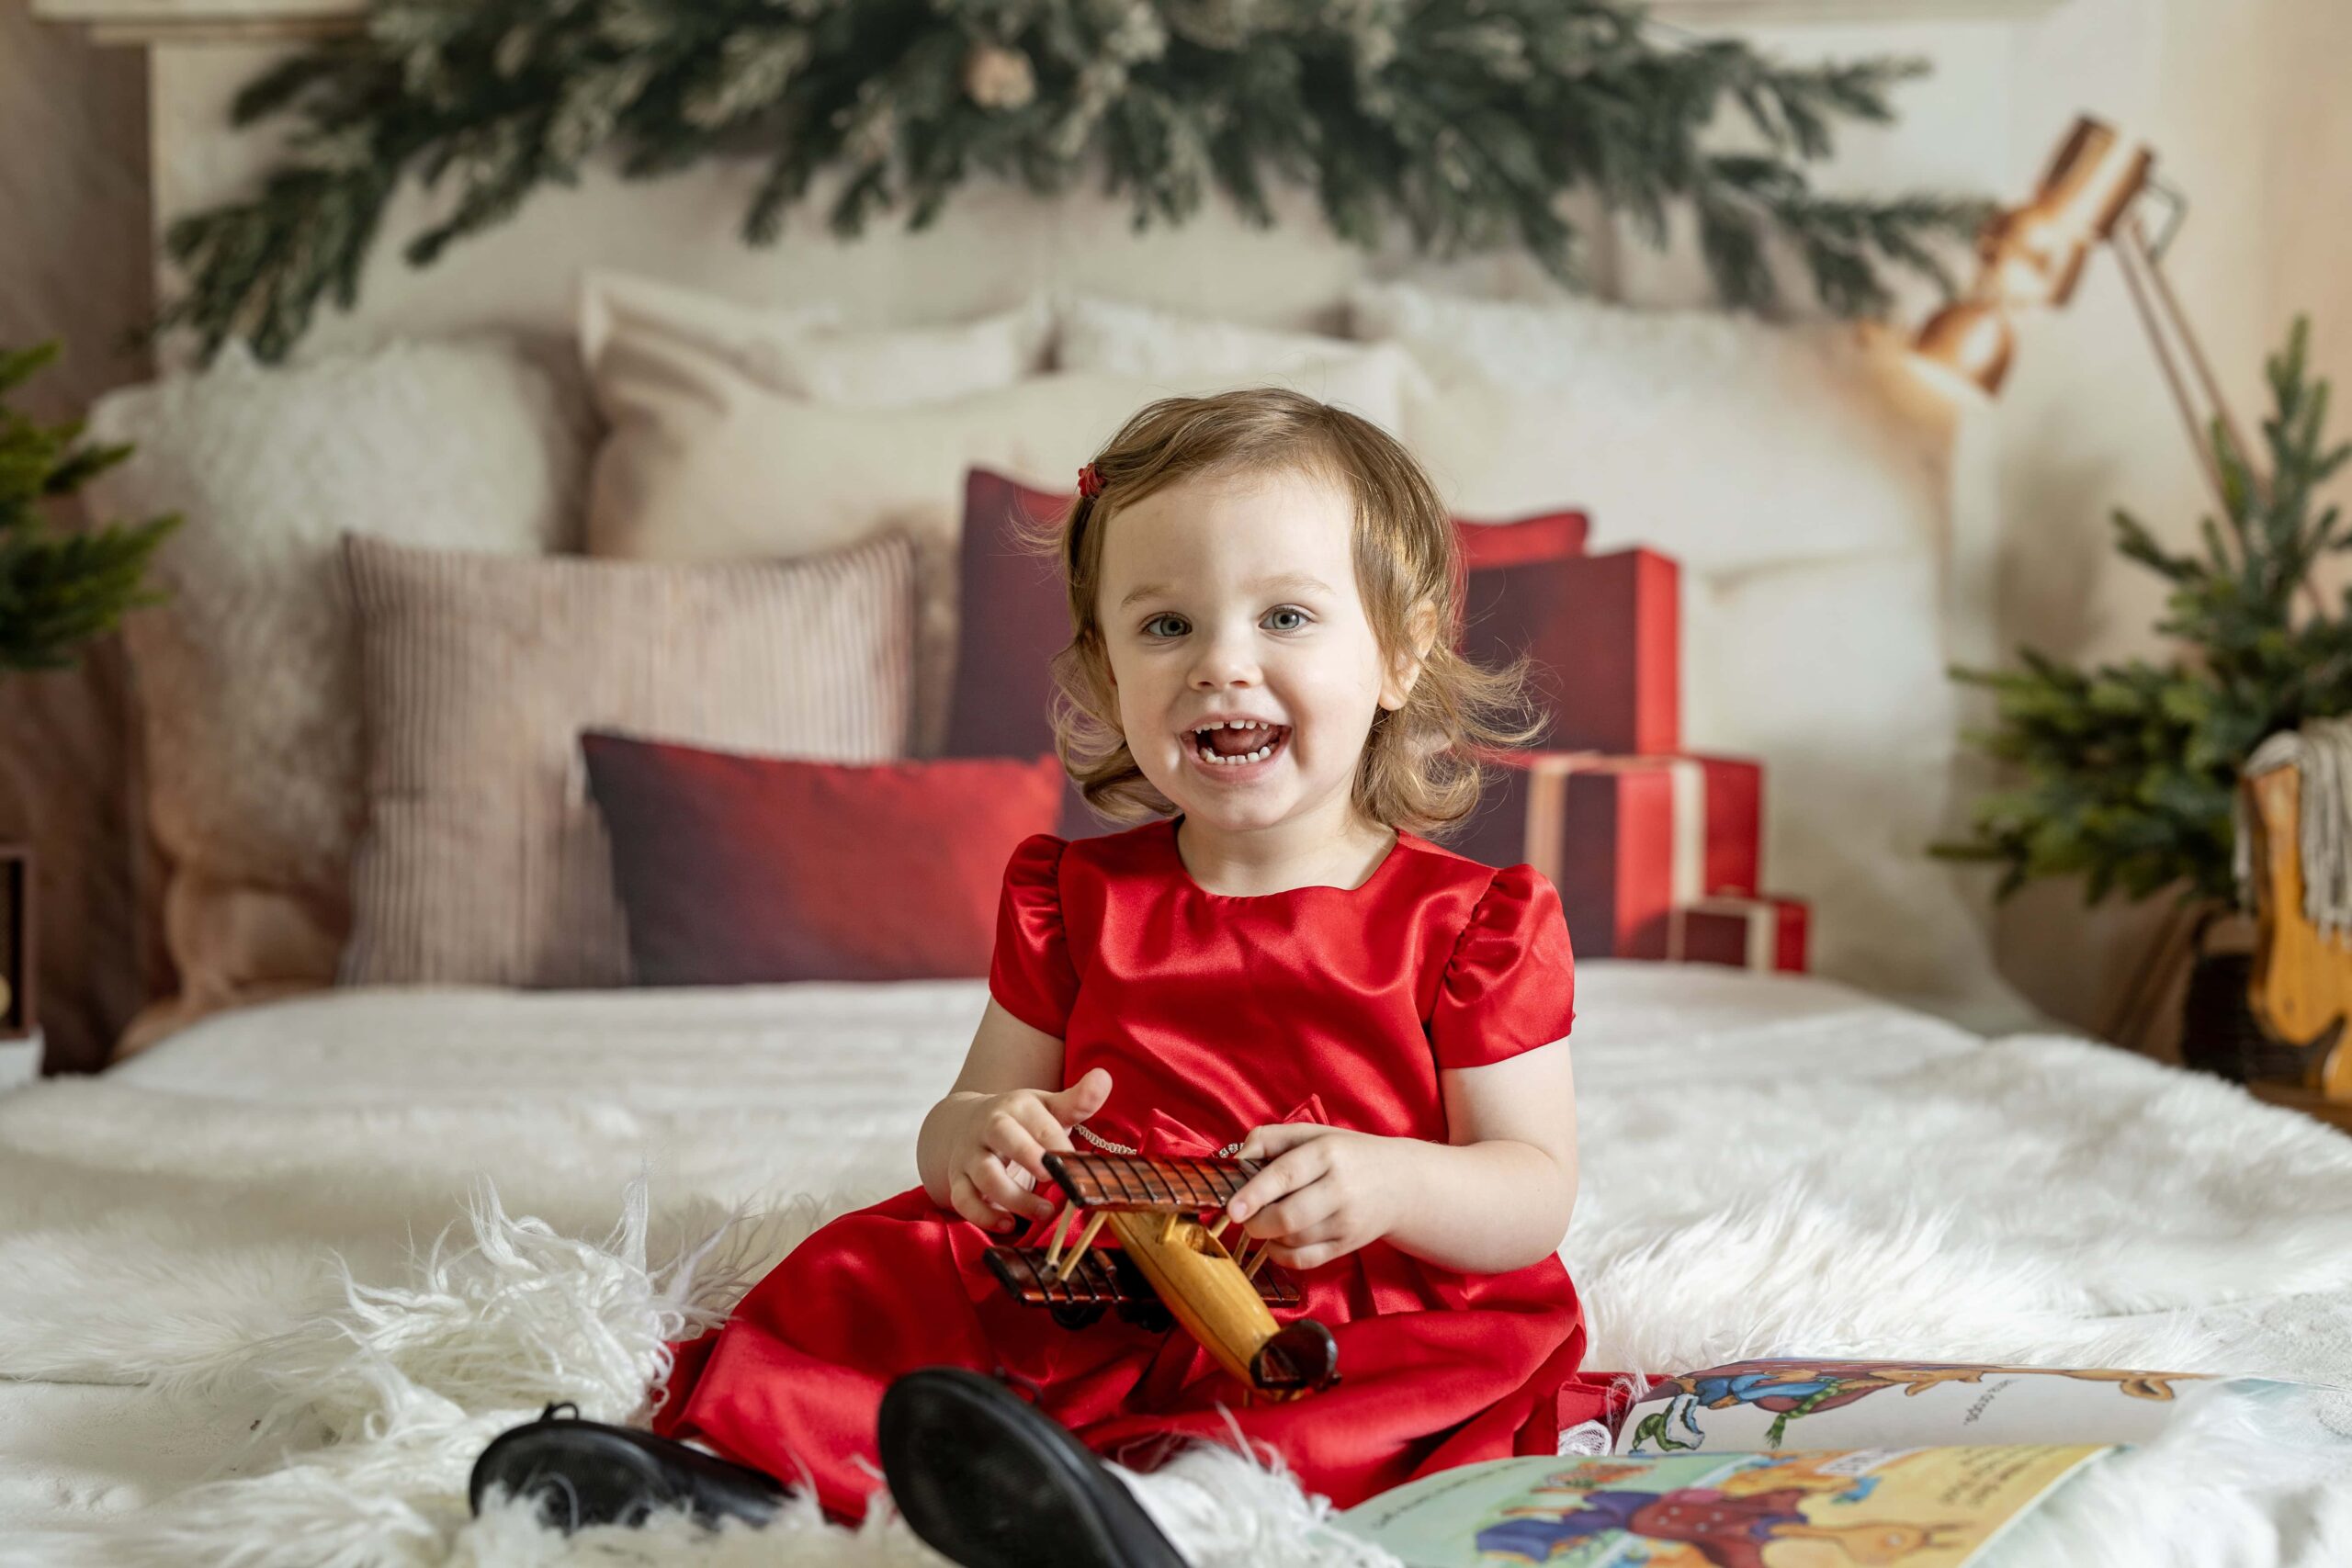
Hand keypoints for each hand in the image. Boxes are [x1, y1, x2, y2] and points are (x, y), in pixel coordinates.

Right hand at [944, 1068, 1112, 1234]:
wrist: (965, 1124)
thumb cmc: (1020, 1122)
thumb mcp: (1047, 1108)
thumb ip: (1077, 1100)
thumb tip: (1104, 1076)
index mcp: (1016, 1107)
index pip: (1038, 1122)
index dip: (1058, 1143)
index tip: (1080, 1164)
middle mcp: (990, 1127)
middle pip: (1003, 1136)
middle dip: (1029, 1156)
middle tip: (1056, 1177)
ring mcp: (971, 1155)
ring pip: (985, 1175)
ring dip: (1014, 1197)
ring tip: (1044, 1212)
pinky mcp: (958, 1180)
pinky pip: (963, 1199)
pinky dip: (983, 1215)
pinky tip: (1008, 1224)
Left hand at [1224, 1124, 1402, 1271]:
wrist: (1402, 1184)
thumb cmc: (1347, 1155)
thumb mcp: (1314, 1134)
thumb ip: (1271, 1138)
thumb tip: (1235, 1160)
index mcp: (1327, 1153)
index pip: (1285, 1175)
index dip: (1255, 1193)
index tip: (1232, 1209)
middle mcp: (1339, 1188)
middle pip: (1288, 1216)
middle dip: (1256, 1222)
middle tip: (1244, 1216)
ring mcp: (1346, 1221)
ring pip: (1294, 1240)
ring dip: (1268, 1237)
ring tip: (1263, 1223)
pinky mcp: (1348, 1245)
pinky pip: (1306, 1260)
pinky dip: (1282, 1256)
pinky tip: (1277, 1242)